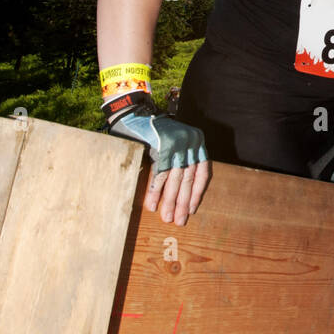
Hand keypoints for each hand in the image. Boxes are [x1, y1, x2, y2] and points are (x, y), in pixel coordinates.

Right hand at [110, 110, 210, 225]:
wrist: (131, 112)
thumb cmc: (151, 131)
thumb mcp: (172, 143)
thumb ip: (178, 161)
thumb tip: (178, 191)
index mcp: (197, 141)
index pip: (203, 172)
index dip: (197, 193)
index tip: (192, 209)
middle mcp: (190, 142)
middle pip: (189, 178)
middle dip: (183, 202)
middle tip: (179, 221)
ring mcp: (178, 144)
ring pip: (176, 179)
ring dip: (170, 201)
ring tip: (167, 217)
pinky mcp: (162, 147)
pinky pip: (160, 174)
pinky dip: (155, 191)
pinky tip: (152, 205)